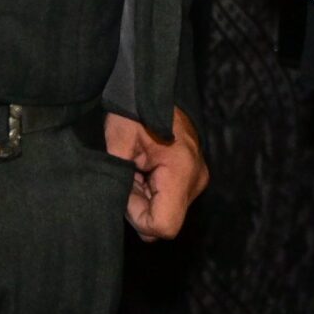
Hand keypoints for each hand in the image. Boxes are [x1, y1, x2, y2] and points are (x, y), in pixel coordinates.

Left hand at [105, 106, 209, 239]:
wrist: (154, 88)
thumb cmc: (135, 109)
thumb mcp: (118, 142)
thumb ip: (118, 182)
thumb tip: (116, 209)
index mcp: (181, 171)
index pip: (164, 226)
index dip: (138, 217)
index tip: (127, 189)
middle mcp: (196, 180)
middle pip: (164, 222)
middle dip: (139, 207)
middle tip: (128, 175)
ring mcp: (197, 179)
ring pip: (166, 213)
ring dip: (144, 199)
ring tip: (136, 168)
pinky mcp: (193, 177)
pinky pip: (169, 200)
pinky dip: (152, 192)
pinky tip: (144, 169)